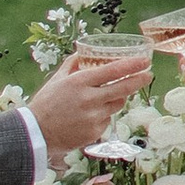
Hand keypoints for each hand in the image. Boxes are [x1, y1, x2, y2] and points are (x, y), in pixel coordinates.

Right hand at [33, 45, 149, 158]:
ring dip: (117, 98)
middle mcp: (89, 99)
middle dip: (139, 80)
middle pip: (123, 88)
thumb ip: (73, 64)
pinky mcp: (95, 132)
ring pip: (117, 104)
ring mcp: (93, 117)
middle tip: (148, 75)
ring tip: (104, 96)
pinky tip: (89, 115)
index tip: (145, 60)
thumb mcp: (58, 78)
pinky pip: (107, 119)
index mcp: (79, 82)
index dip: (132, 65)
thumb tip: (85, 51)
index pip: (112, 71)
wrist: (36, 133)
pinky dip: (104, 115)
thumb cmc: (46, 103)